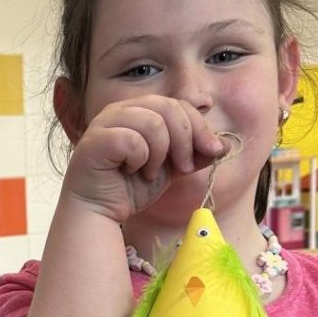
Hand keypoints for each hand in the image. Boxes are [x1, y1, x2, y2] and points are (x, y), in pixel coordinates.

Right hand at [61, 96, 225, 223]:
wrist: (100, 212)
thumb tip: (223, 145)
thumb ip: (194, 154)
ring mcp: (104, 123)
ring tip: (151, 171)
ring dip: (160, 153)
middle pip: (169, 108)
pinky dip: (140, 159)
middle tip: (182, 167)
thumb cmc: (130, 187)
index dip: (200, 127)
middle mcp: (120, 109)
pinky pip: (132, 140)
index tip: (211, 152)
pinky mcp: (95, 141)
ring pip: (152, 122)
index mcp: (138, 109)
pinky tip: (133, 171)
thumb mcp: (172, 168)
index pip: (179, 104)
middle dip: (185, 140)